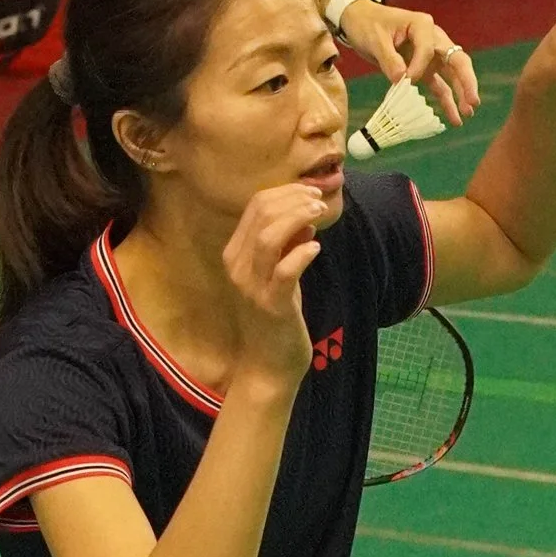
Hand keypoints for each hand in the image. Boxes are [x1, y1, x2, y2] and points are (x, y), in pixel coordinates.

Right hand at [218, 179, 328, 386]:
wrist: (269, 364)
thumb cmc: (275, 316)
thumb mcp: (280, 273)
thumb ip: (287, 245)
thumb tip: (306, 217)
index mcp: (235, 253)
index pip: (255, 205)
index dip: (286, 192)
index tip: (311, 192)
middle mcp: (237, 266)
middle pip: (262, 214)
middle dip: (295, 200)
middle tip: (319, 201)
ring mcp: (252, 286)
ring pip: (269, 237)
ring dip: (298, 218)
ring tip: (319, 216)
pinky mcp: (271, 305)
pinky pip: (285, 271)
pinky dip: (302, 253)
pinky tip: (315, 248)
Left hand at [344, 0, 478, 126]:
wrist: (359, 21)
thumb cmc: (367, 24)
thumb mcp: (375, 39)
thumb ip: (389, 59)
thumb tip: (401, 80)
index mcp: (422, 26)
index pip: (428, 49)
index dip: (419, 67)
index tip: (405, 80)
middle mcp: (433, 39)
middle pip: (456, 60)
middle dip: (466, 81)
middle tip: (473, 102)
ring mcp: (430, 55)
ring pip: (452, 75)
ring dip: (460, 94)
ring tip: (468, 113)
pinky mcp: (424, 68)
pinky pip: (439, 85)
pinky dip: (446, 101)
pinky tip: (454, 118)